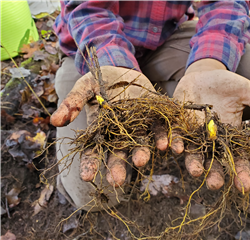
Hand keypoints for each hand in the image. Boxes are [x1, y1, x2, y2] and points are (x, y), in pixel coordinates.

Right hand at [50, 66, 183, 186]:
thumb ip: (72, 102)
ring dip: (141, 154)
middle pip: (117, 153)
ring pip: (140, 144)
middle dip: (117, 167)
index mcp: (101, 128)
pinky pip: (160, 129)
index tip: (87, 176)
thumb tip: (54, 121)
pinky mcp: (154, 117)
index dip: (90, 162)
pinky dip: (164, 138)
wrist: (125, 70)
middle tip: (116, 182)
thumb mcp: (85, 86)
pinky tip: (167, 146)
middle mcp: (120, 133)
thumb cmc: (101, 79)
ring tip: (141, 162)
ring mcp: (138, 126)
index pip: (93, 149)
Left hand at [173, 59, 249, 191]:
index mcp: (231, 135)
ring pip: (193, 153)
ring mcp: (194, 133)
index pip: (238, 157)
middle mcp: (211, 139)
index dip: (241, 171)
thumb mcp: (248, 93)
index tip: (243, 185)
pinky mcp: (179, 124)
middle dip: (215, 174)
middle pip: (214, 161)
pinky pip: (177, 135)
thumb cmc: (228, 84)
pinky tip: (175, 148)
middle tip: (215, 185)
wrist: (203, 73)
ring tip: (196, 172)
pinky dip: (176, 142)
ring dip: (194, 163)